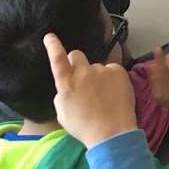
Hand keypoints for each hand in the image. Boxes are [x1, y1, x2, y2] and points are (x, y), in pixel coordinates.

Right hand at [45, 34, 136, 148]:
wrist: (112, 132)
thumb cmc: (84, 127)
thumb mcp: (63, 114)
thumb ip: (63, 94)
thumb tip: (67, 86)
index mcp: (66, 84)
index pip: (57, 59)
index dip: (53, 46)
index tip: (50, 36)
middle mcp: (83, 73)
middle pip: (76, 55)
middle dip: (77, 62)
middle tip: (83, 78)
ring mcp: (101, 70)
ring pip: (96, 66)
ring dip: (97, 75)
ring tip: (103, 95)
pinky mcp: (118, 70)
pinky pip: (111, 70)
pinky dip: (112, 78)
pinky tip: (114, 93)